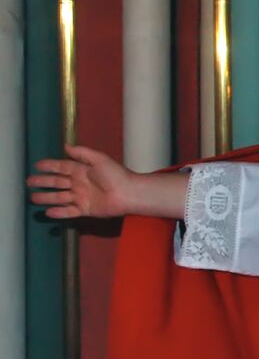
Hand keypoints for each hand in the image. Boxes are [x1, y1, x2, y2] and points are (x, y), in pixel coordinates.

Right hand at [28, 146, 186, 220]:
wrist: (129, 193)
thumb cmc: (116, 174)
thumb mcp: (99, 159)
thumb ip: (82, 153)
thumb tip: (65, 146)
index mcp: (82, 170)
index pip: (61, 167)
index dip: (49, 166)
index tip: (36, 166)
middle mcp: (80, 183)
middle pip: (57, 182)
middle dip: (43, 182)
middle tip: (28, 182)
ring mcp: (82, 197)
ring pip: (60, 197)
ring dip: (46, 198)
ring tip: (33, 199)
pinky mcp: (86, 210)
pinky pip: (69, 211)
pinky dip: (59, 212)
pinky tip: (47, 212)